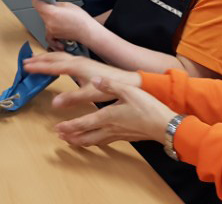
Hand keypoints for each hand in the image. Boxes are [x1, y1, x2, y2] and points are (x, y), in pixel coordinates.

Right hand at [23, 51, 140, 106]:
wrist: (126, 80)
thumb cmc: (110, 86)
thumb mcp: (90, 95)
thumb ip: (71, 98)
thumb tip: (54, 103)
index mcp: (76, 66)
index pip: (52, 65)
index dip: (39, 67)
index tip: (26, 67)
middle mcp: (77, 61)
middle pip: (54, 57)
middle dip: (39, 59)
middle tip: (26, 62)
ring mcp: (81, 61)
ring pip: (59, 56)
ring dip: (46, 57)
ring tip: (36, 60)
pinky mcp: (85, 64)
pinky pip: (64, 58)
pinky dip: (55, 59)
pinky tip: (56, 64)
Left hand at [32, 0, 94, 47]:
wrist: (86, 31)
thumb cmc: (81, 19)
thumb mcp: (68, 5)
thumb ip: (56, 4)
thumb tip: (51, 4)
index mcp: (51, 13)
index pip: (37, 5)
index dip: (36, 0)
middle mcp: (48, 22)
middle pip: (41, 13)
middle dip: (45, 9)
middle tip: (53, 7)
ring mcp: (50, 30)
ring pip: (44, 21)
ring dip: (49, 18)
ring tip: (59, 17)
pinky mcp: (54, 36)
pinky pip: (47, 33)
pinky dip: (49, 32)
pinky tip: (53, 29)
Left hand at [54, 76, 176, 146]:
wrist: (164, 125)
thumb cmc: (147, 107)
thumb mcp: (128, 90)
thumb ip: (109, 85)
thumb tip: (94, 79)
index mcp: (107, 116)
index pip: (83, 123)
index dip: (69, 126)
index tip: (57, 128)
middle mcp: (109, 128)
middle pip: (85, 136)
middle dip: (71, 137)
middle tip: (59, 137)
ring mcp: (117, 134)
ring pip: (94, 141)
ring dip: (81, 142)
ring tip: (71, 142)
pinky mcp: (125, 137)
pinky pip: (105, 141)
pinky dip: (94, 142)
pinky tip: (95, 140)